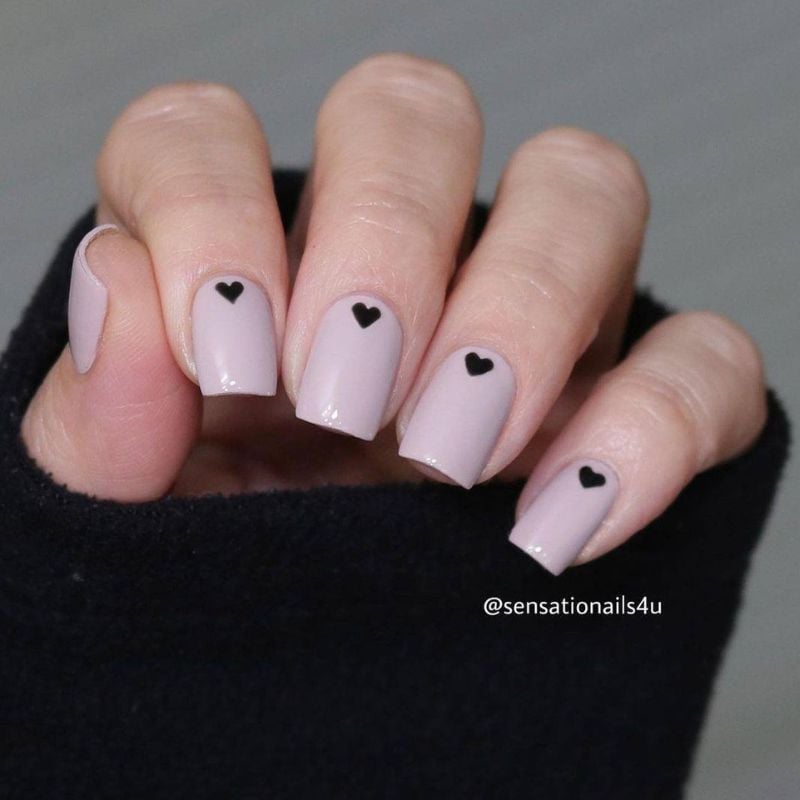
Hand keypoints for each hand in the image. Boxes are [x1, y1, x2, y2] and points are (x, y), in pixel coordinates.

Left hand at [21, 54, 765, 573]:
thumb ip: (102, 412)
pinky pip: (705, 358)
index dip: (210, 207)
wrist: (317, 674)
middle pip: (415, 112)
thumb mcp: (133, 510)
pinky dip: (657, 423)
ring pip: (586, 189)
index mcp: (246, 258)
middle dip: (387, 234)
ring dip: (529, 307)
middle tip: (351, 393)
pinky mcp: (627, 399)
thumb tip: (125, 292)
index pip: (205, 132)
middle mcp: (394, 257)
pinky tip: (567, 514)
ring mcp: (528, 316)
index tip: (230, 352)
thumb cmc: (221, 571)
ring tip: (457, 446)